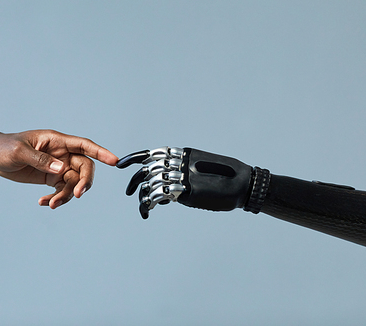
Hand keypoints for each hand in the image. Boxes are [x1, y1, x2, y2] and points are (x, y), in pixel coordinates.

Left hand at [0, 130, 117, 208]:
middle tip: (78, 194)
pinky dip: (55, 199)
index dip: (101, 152)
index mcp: (57, 141)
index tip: (114, 161)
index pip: (84, 145)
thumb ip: (41, 159)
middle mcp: (61, 154)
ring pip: (73, 183)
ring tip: (51, 204)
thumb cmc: (5, 147)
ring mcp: (57, 166)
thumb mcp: (19, 151)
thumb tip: (60, 169)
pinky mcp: (50, 178)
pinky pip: (61, 190)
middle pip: (84, 168)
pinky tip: (42, 202)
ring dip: (66, 196)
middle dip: (84, 182)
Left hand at [117, 147, 264, 218]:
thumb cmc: (225, 182)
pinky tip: (149, 211)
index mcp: (184, 155)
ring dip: (143, 196)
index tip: (120, 164)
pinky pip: (159, 195)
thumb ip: (183, 178)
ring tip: (143, 207)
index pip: (153, 153)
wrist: (244, 186)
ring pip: (151, 182)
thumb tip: (166, 193)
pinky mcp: (186, 191)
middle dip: (135, 180)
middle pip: (149, 168)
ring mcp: (183, 176)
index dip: (135, 158)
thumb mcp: (201, 177)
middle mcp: (181, 162)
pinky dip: (149, 203)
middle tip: (129, 192)